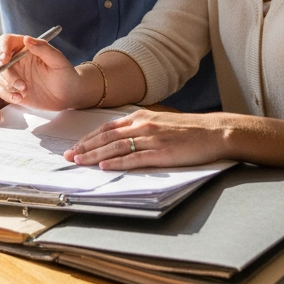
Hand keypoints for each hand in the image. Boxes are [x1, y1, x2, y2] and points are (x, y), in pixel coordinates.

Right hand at [0, 34, 100, 110]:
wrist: (69, 94)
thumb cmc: (66, 74)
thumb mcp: (58, 60)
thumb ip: (43, 48)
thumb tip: (27, 39)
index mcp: (25, 48)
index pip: (6, 42)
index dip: (2, 48)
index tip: (5, 59)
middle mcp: (16, 61)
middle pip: (0, 62)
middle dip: (7, 74)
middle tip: (21, 84)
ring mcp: (14, 76)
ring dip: (8, 85)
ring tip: (24, 92)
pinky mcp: (13, 90)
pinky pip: (2, 92)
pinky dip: (8, 96)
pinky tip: (20, 99)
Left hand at [66, 109, 229, 169]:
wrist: (214, 131)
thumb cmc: (189, 129)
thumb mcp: (160, 122)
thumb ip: (140, 127)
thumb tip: (121, 138)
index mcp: (141, 117)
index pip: (107, 128)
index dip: (89, 138)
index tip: (75, 146)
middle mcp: (142, 125)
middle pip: (107, 137)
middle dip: (85, 147)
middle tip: (69, 156)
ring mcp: (151, 139)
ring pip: (116, 147)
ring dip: (95, 155)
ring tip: (80, 161)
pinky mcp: (162, 153)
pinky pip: (135, 158)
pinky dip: (118, 163)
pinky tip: (105, 166)